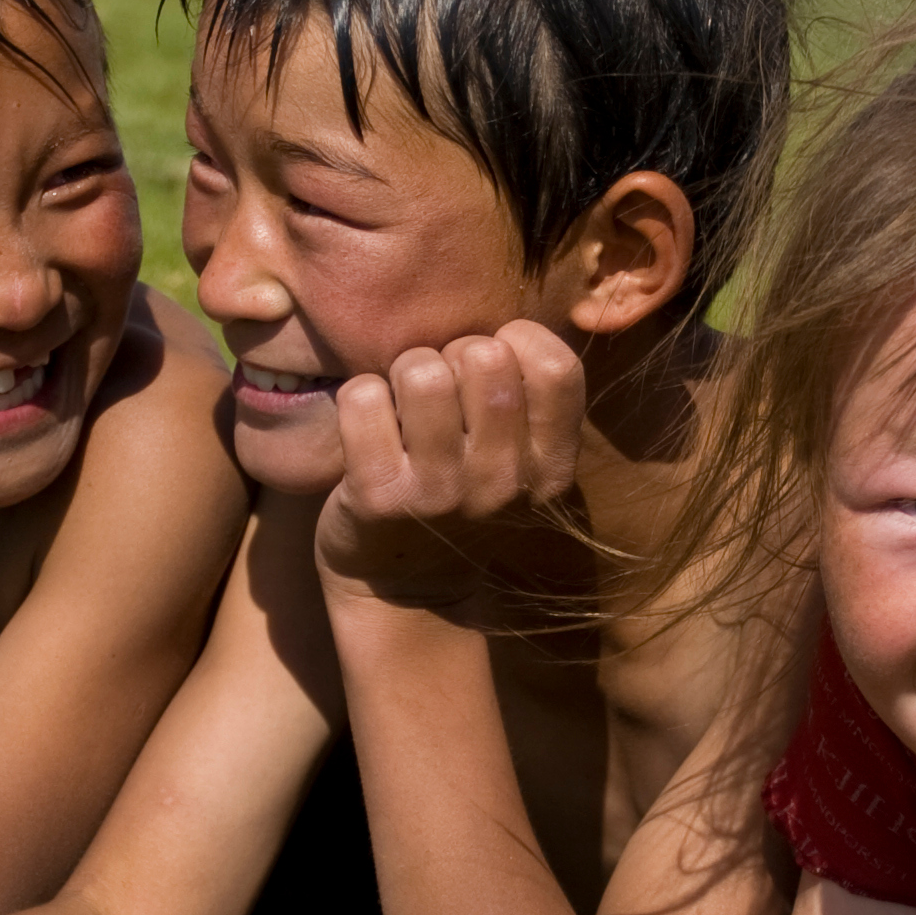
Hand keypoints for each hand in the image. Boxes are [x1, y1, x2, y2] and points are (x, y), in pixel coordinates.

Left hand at [315, 322, 584, 613]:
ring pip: (421, 371)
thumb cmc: (462, 500)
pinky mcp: (379, 496)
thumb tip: (502, 323)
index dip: (519, 343)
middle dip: (451, 354)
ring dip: (402, 372)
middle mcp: (504, 482)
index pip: (557, 367)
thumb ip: (527, 401)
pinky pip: (363, 398)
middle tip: (438, 391)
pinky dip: (358, 399)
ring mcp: (441, 492)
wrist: (405, 591)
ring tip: (402, 407)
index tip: (492, 366)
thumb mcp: (520, 465)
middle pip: (483, 356)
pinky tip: (368, 428)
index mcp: (550, 469)